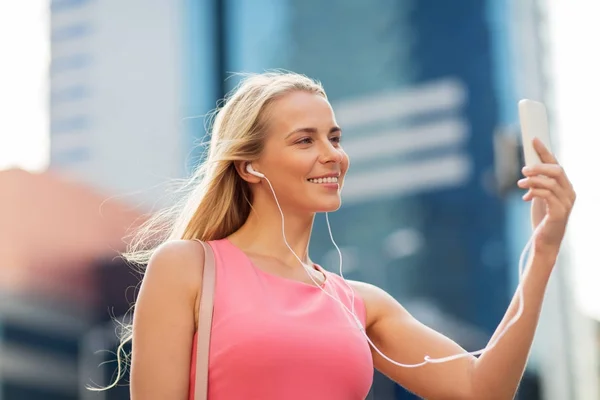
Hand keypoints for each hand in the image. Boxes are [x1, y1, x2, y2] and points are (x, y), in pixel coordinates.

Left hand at [517, 138, 575, 258]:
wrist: (544, 242)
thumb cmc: (542, 219)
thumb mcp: (539, 198)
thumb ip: (537, 184)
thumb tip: (528, 170)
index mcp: (565, 187)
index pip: (556, 164)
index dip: (545, 152)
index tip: (534, 140)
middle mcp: (569, 193)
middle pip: (557, 170)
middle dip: (539, 166)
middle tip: (523, 169)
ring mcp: (566, 203)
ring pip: (551, 182)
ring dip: (533, 180)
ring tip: (520, 183)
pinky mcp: (560, 213)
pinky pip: (547, 195)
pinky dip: (535, 192)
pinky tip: (526, 196)